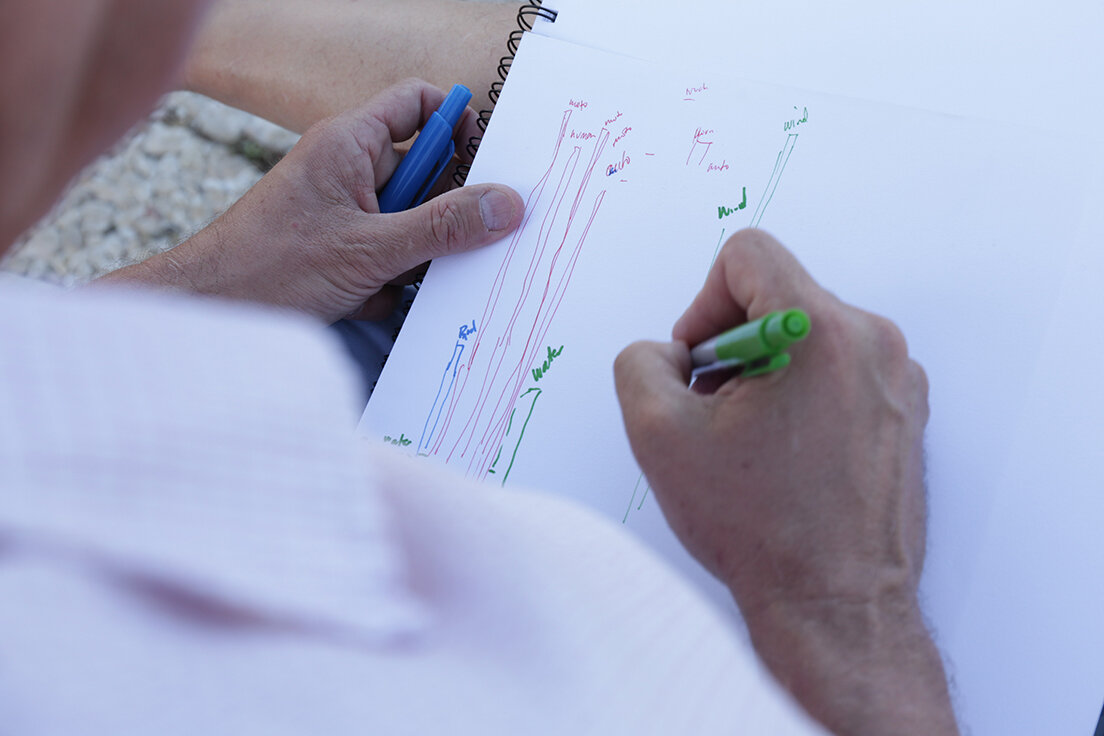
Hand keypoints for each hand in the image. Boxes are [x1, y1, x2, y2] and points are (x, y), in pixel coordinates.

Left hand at [99, 78, 523, 321]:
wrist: (209, 313)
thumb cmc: (269, 267)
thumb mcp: (371, 248)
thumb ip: (443, 227)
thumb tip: (507, 205)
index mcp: (351, 143)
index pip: (417, 103)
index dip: (455, 124)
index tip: (483, 163)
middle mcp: (348, 170)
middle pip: (423, 172)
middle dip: (441, 212)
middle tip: (457, 241)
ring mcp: (343, 212)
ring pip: (408, 223)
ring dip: (413, 257)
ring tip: (397, 279)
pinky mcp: (339, 251)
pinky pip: (387, 256)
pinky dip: (388, 282)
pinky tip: (369, 301)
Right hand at [614, 230, 955, 734]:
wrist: (838, 607)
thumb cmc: (759, 528)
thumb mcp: (659, 435)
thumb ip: (641, 361)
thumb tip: (668, 351)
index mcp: (819, 331)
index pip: (749, 253)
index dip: (703, 302)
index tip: (699, 363)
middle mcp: (873, 341)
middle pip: (780, 294)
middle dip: (733, 345)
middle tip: (715, 412)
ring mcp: (899, 378)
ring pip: (809, 333)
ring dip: (767, 371)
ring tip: (752, 441)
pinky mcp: (907, 411)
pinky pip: (842, 369)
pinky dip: (804, 394)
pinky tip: (787, 455)